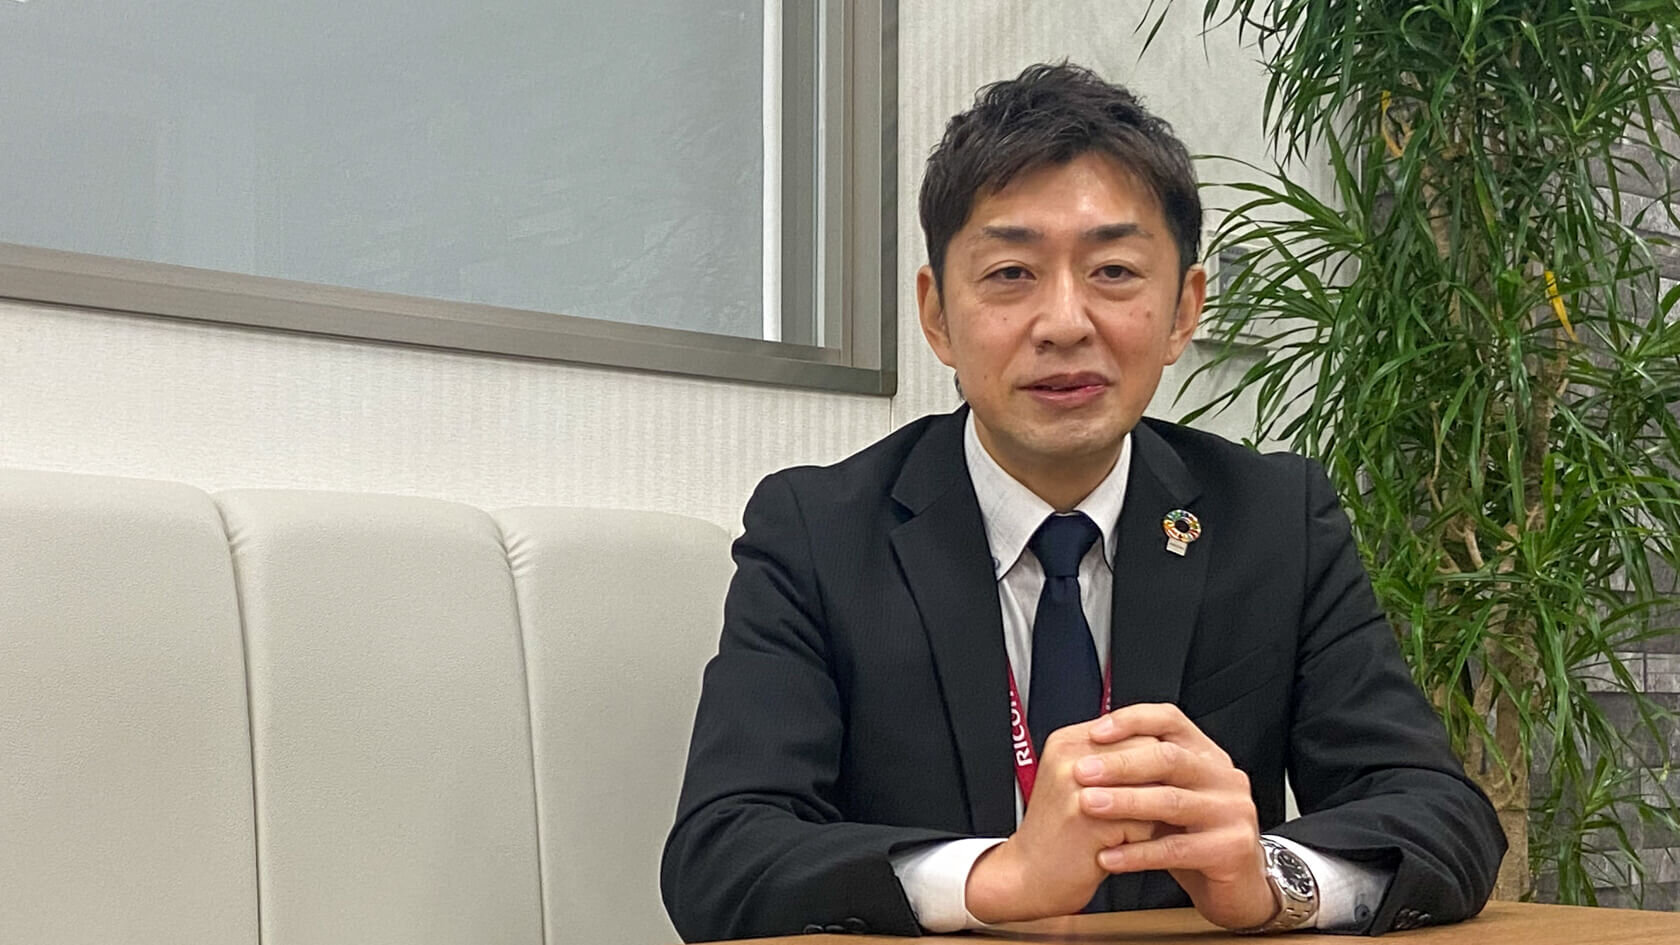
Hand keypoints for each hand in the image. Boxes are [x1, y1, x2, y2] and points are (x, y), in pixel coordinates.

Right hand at [964, 724, 1159, 923]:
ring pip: (1152, 786)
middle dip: (1158, 783)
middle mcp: (1069, 758)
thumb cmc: (1063, 831)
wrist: (1030, 874)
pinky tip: (1123, 845)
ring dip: (1153, 812)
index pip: (1135, 728)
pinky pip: (1145, 823)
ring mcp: (1076, 787)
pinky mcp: (1089, 820)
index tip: (1153, 780)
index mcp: (1066, 741)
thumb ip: (1112, 759)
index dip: (1155, 757)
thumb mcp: (1077, 781)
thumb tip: (1169, 752)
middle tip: (1146, 808)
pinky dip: (1145, 840)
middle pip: (1146, 753)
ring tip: (1134, 827)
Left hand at [1077, 703, 1276, 930]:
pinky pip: (1176, 849)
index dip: (1132, 721)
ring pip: (1171, 801)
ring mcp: (1233, 812)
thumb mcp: (1170, 795)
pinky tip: (1108, 856)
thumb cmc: (1192, 836)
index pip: (1171, 720)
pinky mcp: (1231, 850)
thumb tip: (1087, 749)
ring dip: (1125, 802)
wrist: (1236, 886)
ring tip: (1087, 805)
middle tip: (1081, 771)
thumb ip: (1142, 772)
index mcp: (1207, 755)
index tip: (1094, 733)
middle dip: (1120, 763)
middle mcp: (1224, 777)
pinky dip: (1138, 853)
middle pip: (1169, 758)